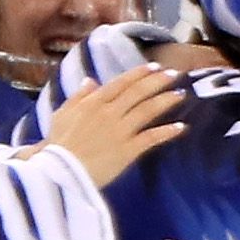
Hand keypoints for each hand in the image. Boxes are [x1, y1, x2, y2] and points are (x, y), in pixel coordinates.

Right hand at [38, 63, 188, 187]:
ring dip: (166, 100)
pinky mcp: (128, 150)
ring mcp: (120, 131)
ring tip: (181, 94)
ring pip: (148, 110)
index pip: (121, 82)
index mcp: (93, 102)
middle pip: (138, 92)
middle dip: (158, 81)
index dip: (139, 73)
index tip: (154, 67)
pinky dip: (167, 131)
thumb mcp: (61, 114)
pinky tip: (181, 127)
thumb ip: (78, 97)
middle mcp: (110, 112)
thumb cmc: (57, 145)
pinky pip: (151, 137)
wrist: (59, 172)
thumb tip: (90, 80)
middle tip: (175, 74)